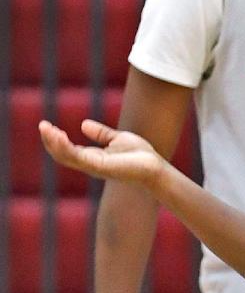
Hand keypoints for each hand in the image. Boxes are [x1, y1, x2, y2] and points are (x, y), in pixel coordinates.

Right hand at [38, 118, 166, 189]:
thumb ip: (101, 133)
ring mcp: (94, 167)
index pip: (68, 151)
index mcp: (93, 158)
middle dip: (50, 141)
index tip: (47, 126)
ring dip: (54, 143)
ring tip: (46, 128)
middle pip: (63, 155)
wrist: (155, 166)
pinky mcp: (100, 166)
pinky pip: (78, 157)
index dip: (56, 139)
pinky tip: (60, 135)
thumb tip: (83, 124)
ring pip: (67, 157)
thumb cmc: (140, 155)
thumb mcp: (117, 138)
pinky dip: (66, 147)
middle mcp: (90, 165)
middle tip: (42, 125)